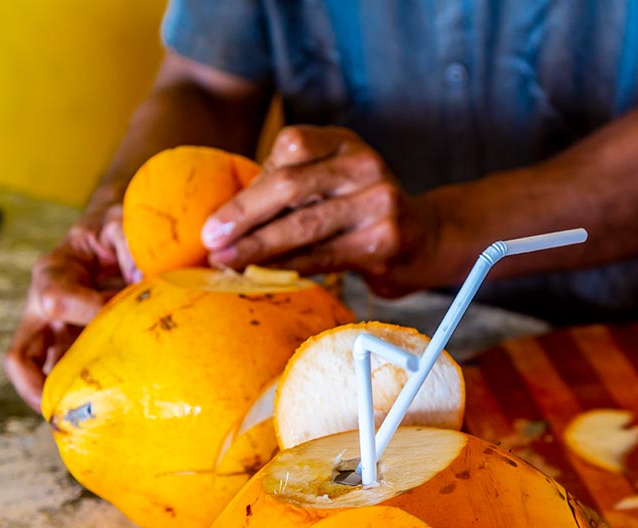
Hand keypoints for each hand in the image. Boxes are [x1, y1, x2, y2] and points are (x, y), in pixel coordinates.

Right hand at [4, 205, 133, 412]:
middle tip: (66, 413)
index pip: (56, 301)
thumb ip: (133, 249)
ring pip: (41, 372)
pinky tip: (107, 411)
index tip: (125, 320)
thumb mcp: (125, 224)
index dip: (89, 313)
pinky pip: (69, 371)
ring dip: (59, 398)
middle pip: (23, 354)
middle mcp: (45, 303)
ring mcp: (58, 326)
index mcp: (54, 271)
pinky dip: (81, 391)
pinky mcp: (76, 338)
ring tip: (82, 425)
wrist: (118, 227)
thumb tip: (144, 284)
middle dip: (38, 386)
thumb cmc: (120, 225)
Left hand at [202, 125, 444, 296]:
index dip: (249, 186)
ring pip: (305, 224)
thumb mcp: (331, 181)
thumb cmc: (362, 212)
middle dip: (243, 217)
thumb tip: (222, 219)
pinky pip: (324, 255)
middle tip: (210, 242)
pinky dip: (290, 266)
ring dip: (259, 247)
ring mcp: (380, 201)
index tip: (215, 219)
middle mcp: (366, 164)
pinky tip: (265, 275)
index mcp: (345, 141)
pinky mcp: (385, 240)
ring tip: (228, 263)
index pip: (290, 147)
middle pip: (291, 186)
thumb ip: (289, 187)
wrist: (427, 239)